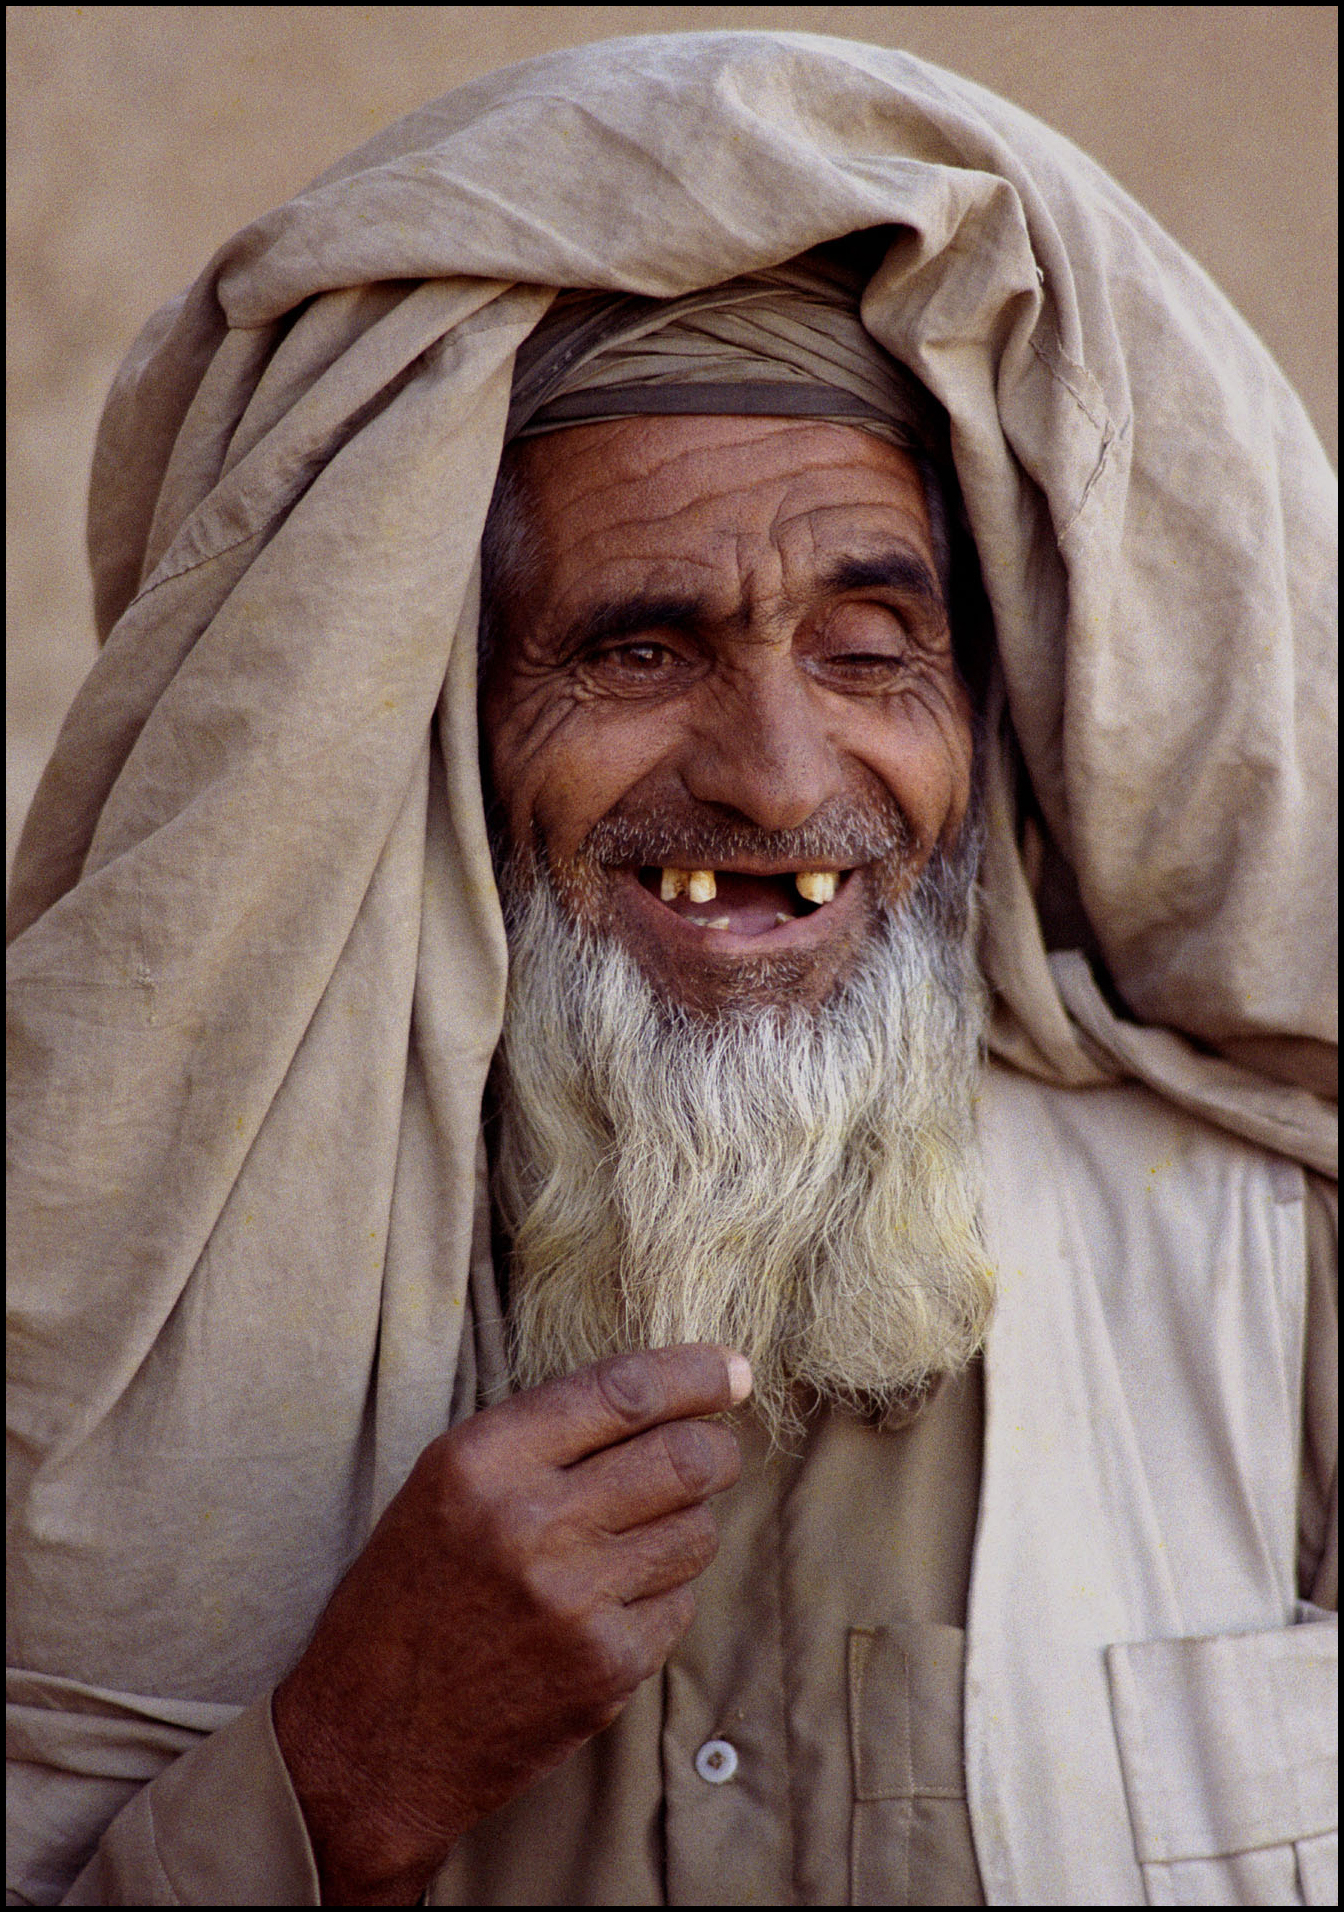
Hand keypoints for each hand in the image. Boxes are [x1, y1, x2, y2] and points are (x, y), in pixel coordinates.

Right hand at [272, 1343, 750, 1903]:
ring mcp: (575, 1601)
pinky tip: (608, 1606)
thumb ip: (544, 1435)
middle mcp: (532, 1524)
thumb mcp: (446, 1484)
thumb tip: (665, 1397)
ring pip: (697, 1531)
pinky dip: (660, 1596)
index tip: (732, 1369)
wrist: (369, 1741)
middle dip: (717, 1448)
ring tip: (633, 1540)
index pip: (623, 1392)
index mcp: (483, 1461)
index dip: (694, 1375)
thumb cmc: (409, 1593)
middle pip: (686, 1458)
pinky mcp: (607, 1668)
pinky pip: (679, 1604)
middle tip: (716, 1451)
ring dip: (685, 1526)